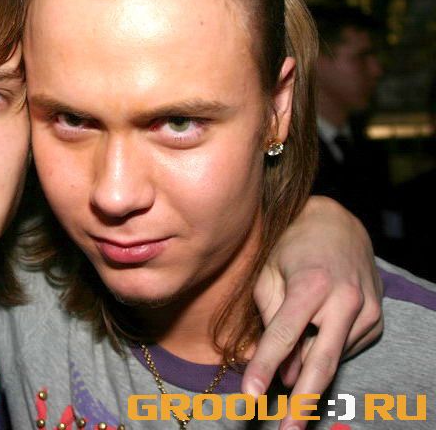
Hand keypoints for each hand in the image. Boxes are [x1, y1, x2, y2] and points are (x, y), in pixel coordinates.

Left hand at [244, 196, 382, 429]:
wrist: (338, 225)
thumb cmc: (291, 247)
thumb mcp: (268, 272)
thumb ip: (269, 318)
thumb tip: (277, 369)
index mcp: (312, 284)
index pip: (284, 335)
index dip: (265, 367)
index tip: (250, 397)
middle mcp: (346, 300)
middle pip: (322, 361)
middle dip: (302, 402)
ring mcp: (367, 312)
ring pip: (333, 358)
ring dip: (308, 370)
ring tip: (287, 364)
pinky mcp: (376, 321)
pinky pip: (344, 349)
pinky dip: (324, 351)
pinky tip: (315, 332)